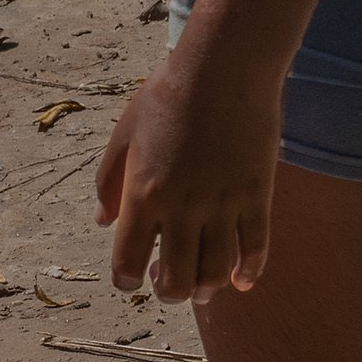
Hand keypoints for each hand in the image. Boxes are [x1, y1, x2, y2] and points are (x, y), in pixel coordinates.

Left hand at [96, 49, 277, 301]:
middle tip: (167, 287)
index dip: (126, 280)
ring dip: (206, 290)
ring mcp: (223, 203)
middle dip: (169, 293)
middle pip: (176, 279)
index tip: (130, 280)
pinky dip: (248, 272)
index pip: (128, 261)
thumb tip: (103, 223)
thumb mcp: (123, 136)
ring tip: (202, 288)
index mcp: (143, 195)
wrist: (224, 68)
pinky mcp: (258, 195)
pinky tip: (240, 281)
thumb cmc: (167, 97)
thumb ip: (109, 183)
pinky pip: (256, 247)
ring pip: (215, 272)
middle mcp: (182, 207)